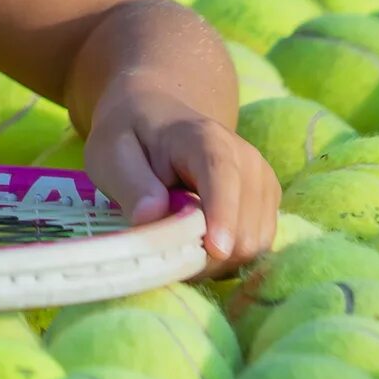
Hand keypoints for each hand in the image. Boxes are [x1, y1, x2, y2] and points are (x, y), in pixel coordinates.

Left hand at [83, 88, 278, 274]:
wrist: (158, 117)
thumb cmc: (131, 136)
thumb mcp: (111, 152)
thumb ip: (131, 184)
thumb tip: (151, 217)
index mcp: (205, 139)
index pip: (223, 177)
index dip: (223, 216)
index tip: (215, 250)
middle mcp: (246, 159)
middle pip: (245, 225)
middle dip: (207, 254)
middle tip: (165, 251)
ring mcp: (262, 181)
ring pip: (254, 244)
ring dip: (217, 261)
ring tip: (178, 243)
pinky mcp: (267, 202)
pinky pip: (257, 246)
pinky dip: (228, 258)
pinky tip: (197, 243)